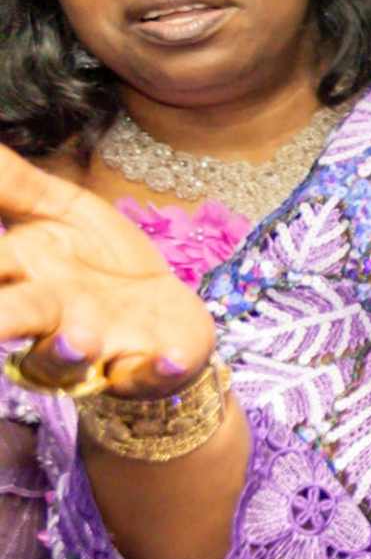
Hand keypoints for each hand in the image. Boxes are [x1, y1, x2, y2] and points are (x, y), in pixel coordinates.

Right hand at [0, 145, 222, 397]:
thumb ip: (13, 184)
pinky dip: (155, 369)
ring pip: (64, 360)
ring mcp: (98, 347)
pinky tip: (165, 357)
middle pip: (12, 316)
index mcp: (21, 270)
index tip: (0, 258)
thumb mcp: (62, 211)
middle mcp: (48, 315)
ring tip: (77, 337)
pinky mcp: (148, 366)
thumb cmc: (98, 260)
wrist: (164, 314)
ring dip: (65, 351)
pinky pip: (147, 375)